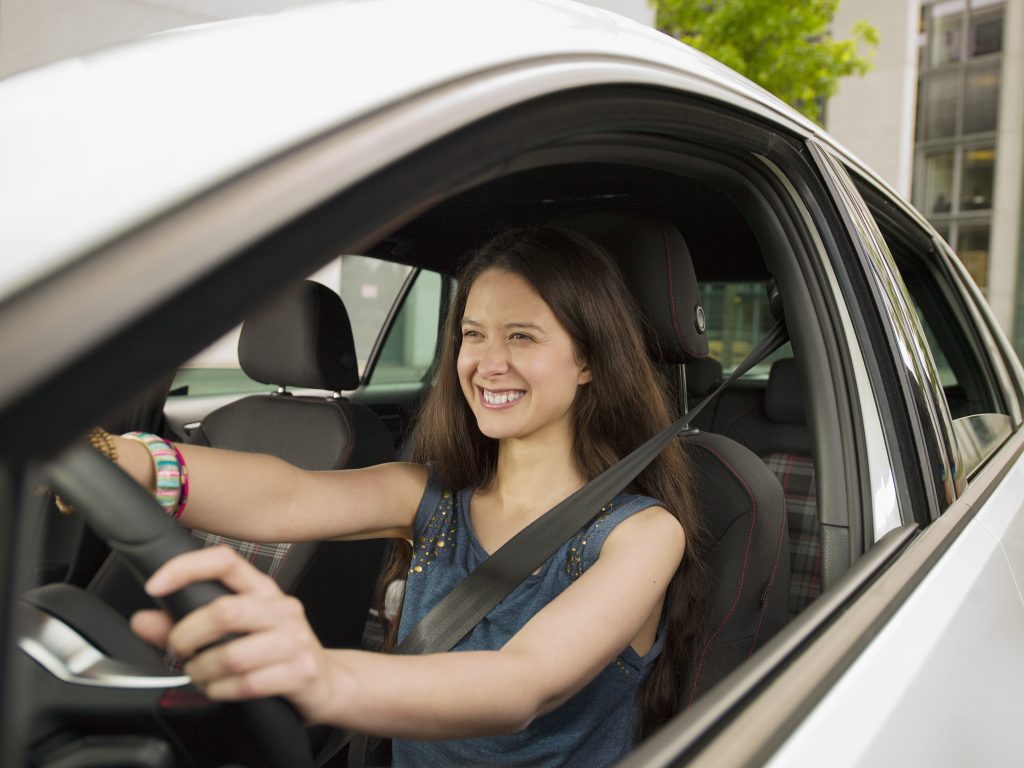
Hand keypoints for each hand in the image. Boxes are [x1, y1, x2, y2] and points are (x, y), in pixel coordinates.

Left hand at [131, 545, 334, 723]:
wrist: (326, 683)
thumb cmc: (275, 655)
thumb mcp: (235, 633)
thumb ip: (184, 625)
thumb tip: (142, 619)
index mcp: (263, 590)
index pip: (225, 561)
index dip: (186, 568)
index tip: (155, 585)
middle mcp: (282, 608)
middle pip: (224, 611)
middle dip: (187, 636)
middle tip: (180, 650)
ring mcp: (295, 639)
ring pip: (232, 655)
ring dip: (203, 672)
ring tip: (200, 675)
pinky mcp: (301, 671)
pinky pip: (248, 684)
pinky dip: (222, 691)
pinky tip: (220, 689)